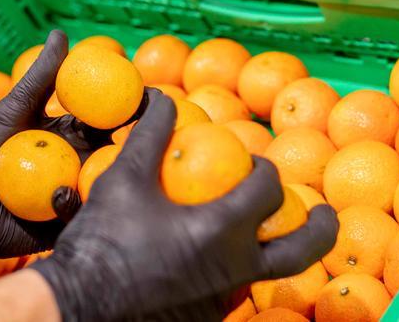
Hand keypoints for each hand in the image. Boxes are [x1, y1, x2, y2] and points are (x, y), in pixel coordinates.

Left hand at [0, 30, 138, 258]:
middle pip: (116, 157)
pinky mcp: (63, 226)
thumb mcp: (13, 110)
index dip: (131, 112)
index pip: (109, 123)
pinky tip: (68, 196)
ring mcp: (73, 198)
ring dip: (116, 181)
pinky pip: (80, 218)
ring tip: (119, 171)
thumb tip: (62, 33)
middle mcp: (78, 167)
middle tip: (156, 135)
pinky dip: (79, 208)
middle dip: (139, 147)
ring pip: (104, 190)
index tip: (152, 98)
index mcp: (71, 139)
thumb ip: (40, 77)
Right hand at [32, 89, 338, 320]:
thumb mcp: (122, 179)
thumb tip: (164, 98)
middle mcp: (234, 271)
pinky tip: (209, 263)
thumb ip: (150, 135)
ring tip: (258, 234)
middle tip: (323, 212)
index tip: (256, 164)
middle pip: (302, 251)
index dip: (267, 171)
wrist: (75, 306)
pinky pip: (232, 294)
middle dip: (321, 228)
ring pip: (265, 275)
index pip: (268, 192)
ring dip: (269, 252)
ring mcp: (222, 303)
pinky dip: (232, 274)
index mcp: (221, 232)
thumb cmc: (101, 241)